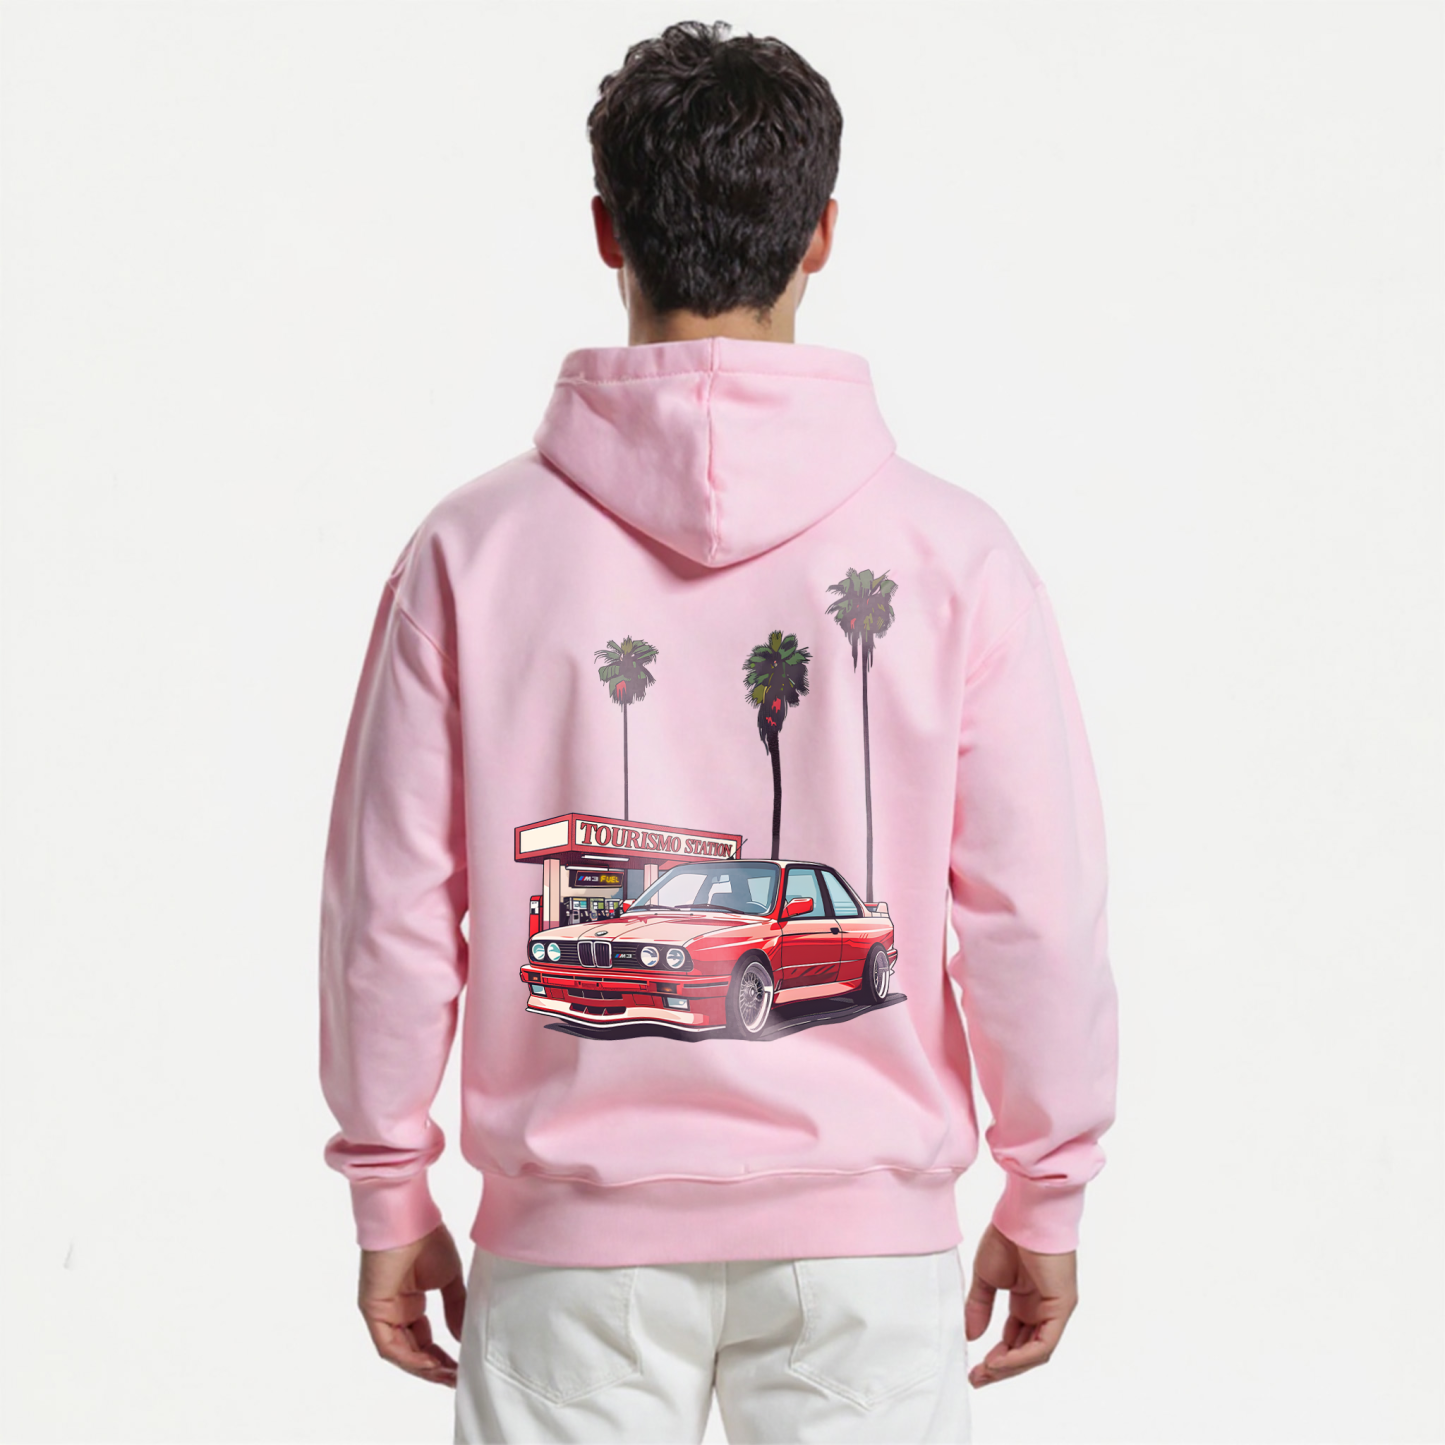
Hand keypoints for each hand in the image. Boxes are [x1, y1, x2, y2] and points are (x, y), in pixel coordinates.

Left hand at [358, 1222, 467, 1387]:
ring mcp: (381, 1312)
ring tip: (447, 1376)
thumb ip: (455, 1308)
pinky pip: (389, 1345)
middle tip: (455, 1378)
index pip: (422, 1340)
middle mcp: (392, 1311)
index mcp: (407, 1302)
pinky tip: (430, 1364)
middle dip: (433, 1368)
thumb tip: (461, 1336)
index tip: (459, 1367)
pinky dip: (409, 1358)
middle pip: (411, 1351)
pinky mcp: (373, 1310)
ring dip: (423, 1368)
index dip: (440, 1357)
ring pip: (400, 1352)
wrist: (410, 1218)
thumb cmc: (427, 1239)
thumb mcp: (449, 1278)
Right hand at [964, 1223, 1077, 1387]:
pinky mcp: (1061, 1308)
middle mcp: (1042, 1309)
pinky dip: (1022, 1357)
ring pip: (1035, 1352)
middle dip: (1000, 1368)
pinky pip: (1043, 1344)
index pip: (1014, 1340)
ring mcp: (1054, 1310)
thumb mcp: (986, 1278)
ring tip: (984, 1373)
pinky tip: (999, 1362)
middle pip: (1024, 1351)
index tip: (973, 1368)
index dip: (995, 1358)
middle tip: (976, 1378)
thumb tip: (970, 1336)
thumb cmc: (1008, 1237)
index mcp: (1027, 1300)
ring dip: (1009, 1367)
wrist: (1025, 1214)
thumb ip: (979, 1307)